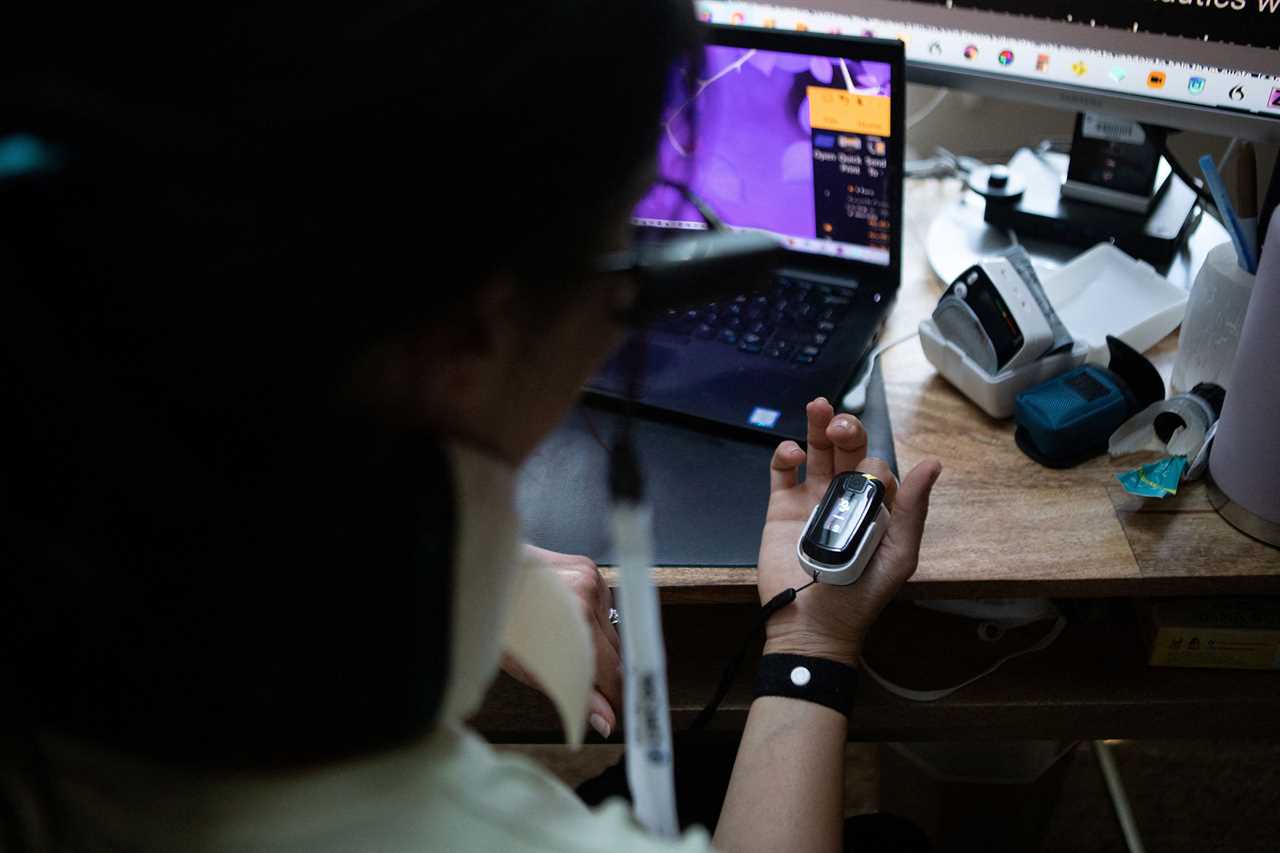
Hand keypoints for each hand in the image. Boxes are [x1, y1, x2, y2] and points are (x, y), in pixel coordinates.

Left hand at [502, 545, 621, 739]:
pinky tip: (566, 618)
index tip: (614, 711)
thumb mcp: (532, 669)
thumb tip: (605, 718)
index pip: (612, 671)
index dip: (615, 695)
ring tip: (563, 640)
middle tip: (578, 678)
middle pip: (615, 650)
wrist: (488, 580)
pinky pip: (603, 607)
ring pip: (611, 628)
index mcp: (574, 622)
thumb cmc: (501, 621)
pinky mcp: (589, 569)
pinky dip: (591, 618)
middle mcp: (587, 596)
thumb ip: (577, 694)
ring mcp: (590, 579)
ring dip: (597, 642)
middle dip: (602, 671)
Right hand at [757, 398, 940, 665]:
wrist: (812, 626)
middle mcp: (845, 499)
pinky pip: (783, 474)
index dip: (874, 462)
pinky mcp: (781, 508)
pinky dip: (785, 456)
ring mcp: (812, 502)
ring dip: (817, 426)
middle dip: (847, 430)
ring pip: (817, 453)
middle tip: (840, 424)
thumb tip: (932, 463)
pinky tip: (792, 453)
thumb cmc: (860, 597)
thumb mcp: (899, 554)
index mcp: (876, 508)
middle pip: (847, 452)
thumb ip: (913, 509)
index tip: (869, 475)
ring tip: (817, 407)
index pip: (878, 469)